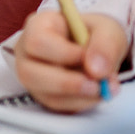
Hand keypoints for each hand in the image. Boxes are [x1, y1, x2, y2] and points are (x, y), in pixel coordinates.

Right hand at [12, 10, 126, 113]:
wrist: (97, 51)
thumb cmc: (95, 35)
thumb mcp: (107, 29)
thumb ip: (105, 45)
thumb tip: (96, 71)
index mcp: (37, 27)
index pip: (37, 42)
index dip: (64, 54)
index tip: (89, 58)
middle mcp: (27, 52)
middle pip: (30, 73)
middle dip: (67, 84)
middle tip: (97, 85)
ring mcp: (33, 77)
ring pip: (43, 95)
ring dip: (77, 97)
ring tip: (101, 89)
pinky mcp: (44, 95)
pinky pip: (57, 107)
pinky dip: (79, 104)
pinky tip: (95, 94)